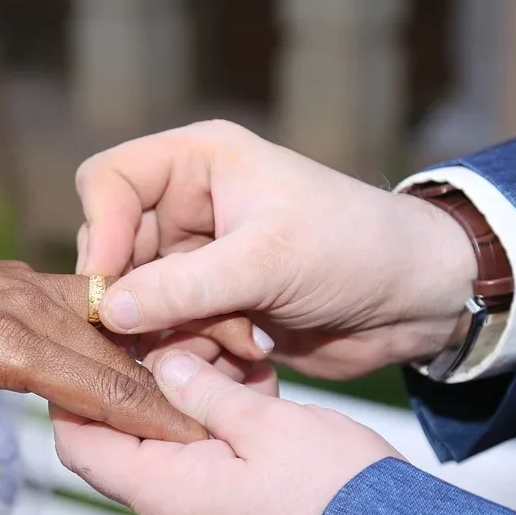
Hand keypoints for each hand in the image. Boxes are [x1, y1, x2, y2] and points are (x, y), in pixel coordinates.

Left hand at [0, 232, 206, 514]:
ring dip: (150, 348)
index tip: (202, 438)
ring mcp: (18, 283)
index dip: (154, 415)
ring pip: (105, 317)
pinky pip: (80, 299)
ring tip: (198, 380)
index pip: (98, 383)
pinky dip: (116, 325)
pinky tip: (135, 344)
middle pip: (116, 347)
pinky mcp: (10, 278)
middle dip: (171, 384)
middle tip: (223, 416)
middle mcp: (20, 304)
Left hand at [52, 351, 400, 514]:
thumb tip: (167, 366)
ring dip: (192, 414)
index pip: (81, 445)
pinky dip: (219, 443)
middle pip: (129, 448)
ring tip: (229, 370)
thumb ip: (205, 391)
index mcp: (167, 494)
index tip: (84, 355)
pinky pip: (209, 483)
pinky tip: (254, 406)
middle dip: (147, 392)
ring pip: (175, 461)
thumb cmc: (338, 497)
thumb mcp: (266, 423)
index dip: (72, 397)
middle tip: (174, 346)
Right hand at [75, 120, 476, 378]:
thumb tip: (107, 311)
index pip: (109, 180)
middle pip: (117, 252)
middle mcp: (188, 206)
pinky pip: (171, 332)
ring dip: (178, 332)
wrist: (415, 300)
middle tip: (168, 333)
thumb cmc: (355, 249)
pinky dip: (198, 351)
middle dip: (143, 298)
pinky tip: (250, 350)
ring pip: (141, 302)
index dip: (100, 230)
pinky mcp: (211, 304)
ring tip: (237, 338)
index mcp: (198, 163)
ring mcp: (198, 258)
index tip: (110, 286)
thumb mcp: (267, 261)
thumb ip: (182, 287)